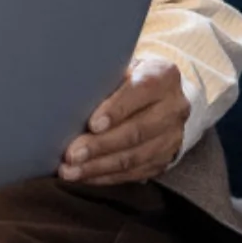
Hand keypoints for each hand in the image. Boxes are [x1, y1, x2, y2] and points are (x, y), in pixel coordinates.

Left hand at [59, 55, 188, 186]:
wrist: (161, 95)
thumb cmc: (129, 78)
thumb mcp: (122, 66)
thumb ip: (103, 78)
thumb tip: (67, 94)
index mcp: (164, 76)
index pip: (141, 91)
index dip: (116, 109)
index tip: (91, 124)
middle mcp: (174, 107)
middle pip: (136, 131)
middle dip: (100, 145)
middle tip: (72, 154)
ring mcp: (172, 136)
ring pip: (133, 157)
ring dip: (98, 166)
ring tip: (71, 171)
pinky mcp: (165, 159)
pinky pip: (134, 173)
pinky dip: (106, 176)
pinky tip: (85, 176)